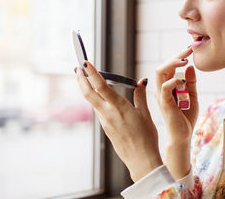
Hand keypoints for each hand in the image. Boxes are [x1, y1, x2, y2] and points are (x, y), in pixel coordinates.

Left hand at [75, 61, 162, 181]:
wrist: (141, 160)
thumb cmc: (147, 138)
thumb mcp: (146, 114)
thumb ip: (140, 95)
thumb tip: (141, 81)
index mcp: (119, 108)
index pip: (101, 86)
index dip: (92, 73)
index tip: (85, 64)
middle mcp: (108, 114)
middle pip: (88, 94)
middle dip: (81, 79)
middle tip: (78, 69)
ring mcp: (105, 122)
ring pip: (92, 102)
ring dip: (87, 89)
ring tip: (86, 79)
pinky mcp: (105, 128)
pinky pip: (98, 111)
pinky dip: (96, 100)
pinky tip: (100, 97)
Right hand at [155, 47, 198, 178]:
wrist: (183, 135)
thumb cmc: (186, 117)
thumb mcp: (192, 96)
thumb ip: (190, 82)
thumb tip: (190, 66)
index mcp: (167, 86)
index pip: (169, 67)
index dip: (178, 56)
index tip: (190, 49)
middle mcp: (161, 89)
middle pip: (162, 66)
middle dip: (175, 56)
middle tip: (188, 50)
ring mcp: (161, 95)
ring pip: (160, 72)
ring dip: (173, 63)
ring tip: (185, 60)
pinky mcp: (164, 103)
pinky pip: (165, 87)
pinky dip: (174, 81)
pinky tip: (183, 80)